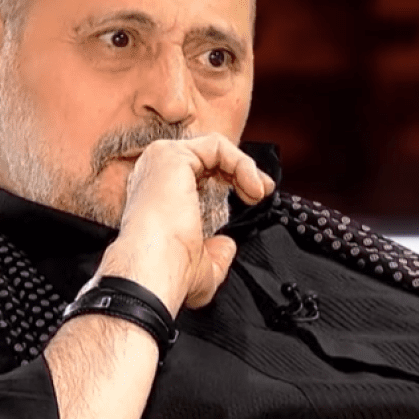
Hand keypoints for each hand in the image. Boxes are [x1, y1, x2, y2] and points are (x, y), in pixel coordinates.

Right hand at [96, 133, 274, 316]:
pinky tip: (252, 188)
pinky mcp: (171, 154)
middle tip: (265, 191)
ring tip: (259, 193)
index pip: (198, 176)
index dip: (230, 181)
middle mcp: (154, 176)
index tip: (255, 199)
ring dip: (245, 167)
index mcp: (157, 199)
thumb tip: (226, 245)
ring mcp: (160, 162)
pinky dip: (242, 163)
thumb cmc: (168, 273)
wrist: (154, 271)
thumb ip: (215, 253)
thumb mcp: (201, 266)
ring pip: (214, 148)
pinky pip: (216, 145)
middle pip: (208, 158)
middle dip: (242, 171)